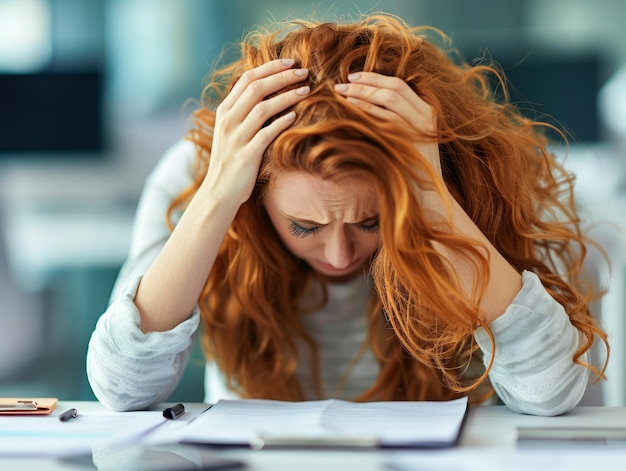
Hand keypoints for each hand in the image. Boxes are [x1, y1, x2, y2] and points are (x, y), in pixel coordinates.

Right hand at [202, 59, 309, 206]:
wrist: (219, 192)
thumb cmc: (231, 160)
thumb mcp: (232, 131)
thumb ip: (244, 112)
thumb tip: (269, 92)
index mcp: (224, 111)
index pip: (247, 78)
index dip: (270, 67)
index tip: (291, 62)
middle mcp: (228, 120)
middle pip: (257, 88)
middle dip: (283, 77)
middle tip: (305, 72)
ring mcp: (236, 137)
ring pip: (263, 108)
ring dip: (287, 96)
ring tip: (307, 90)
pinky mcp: (246, 155)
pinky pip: (266, 134)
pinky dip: (282, 123)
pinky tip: (295, 116)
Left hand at [334, 72, 441, 178]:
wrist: (425, 193)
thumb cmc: (409, 166)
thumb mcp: (409, 137)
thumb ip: (397, 117)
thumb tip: (366, 99)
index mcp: (428, 110)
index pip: (400, 85)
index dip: (375, 77)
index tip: (354, 76)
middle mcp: (425, 116)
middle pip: (395, 87)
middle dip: (366, 82)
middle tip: (343, 82)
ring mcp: (419, 127)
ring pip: (389, 99)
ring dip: (362, 93)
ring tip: (341, 92)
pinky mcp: (410, 139)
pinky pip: (384, 118)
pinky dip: (365, 109)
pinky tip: (349, 107)